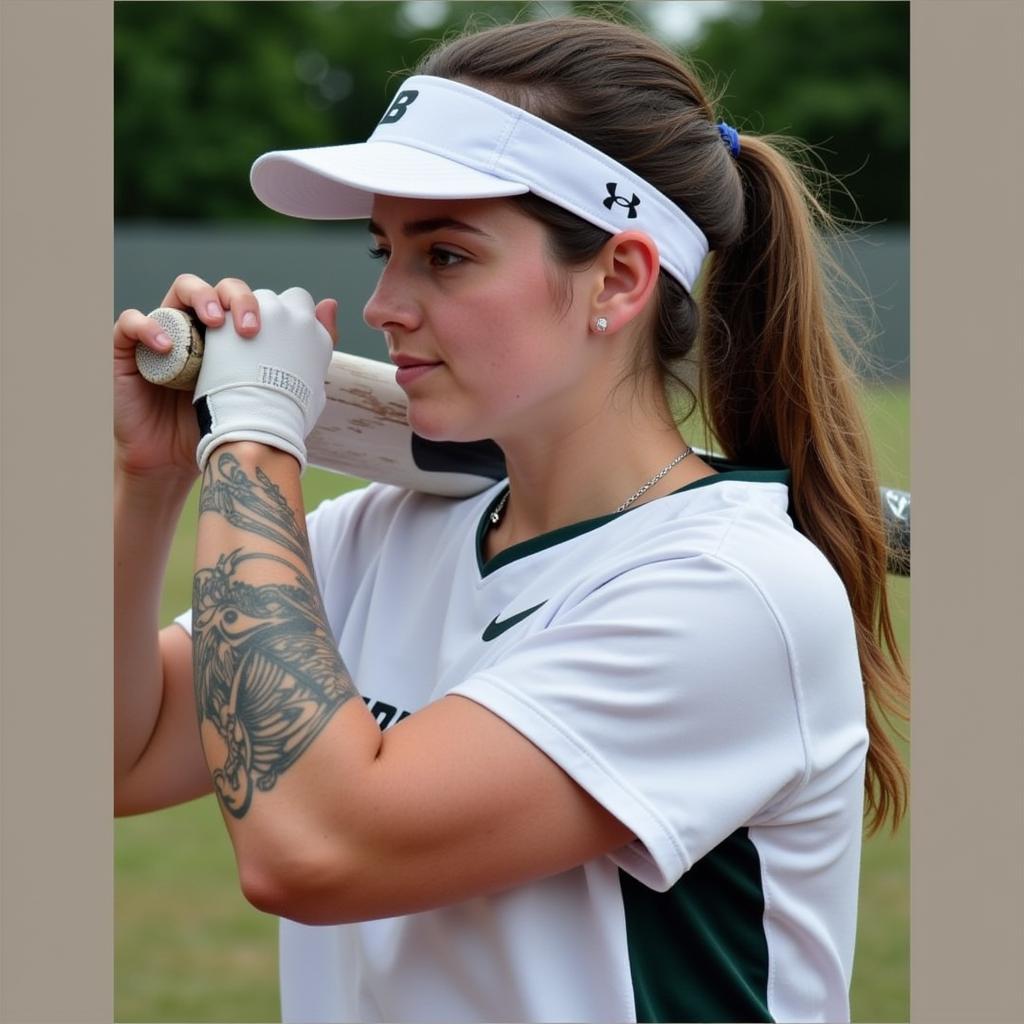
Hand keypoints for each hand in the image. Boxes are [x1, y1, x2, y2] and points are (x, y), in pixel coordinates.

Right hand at [114, 274, 336, 479]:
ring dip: (199, 296)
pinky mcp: (129, 352)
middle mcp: (201, 327)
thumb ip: (302, 351)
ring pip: (178, 291)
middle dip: (237, 297)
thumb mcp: (273, 391)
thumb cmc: (231, 429)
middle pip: (217, 288)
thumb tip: (331, 305)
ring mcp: (166, 334)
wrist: (187, 466)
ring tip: (214, 320)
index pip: (246, 299)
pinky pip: (130, 323)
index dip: (263, 301)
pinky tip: (166, 346)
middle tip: (250, 328)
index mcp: (231, 335)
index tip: (280, 328)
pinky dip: (146, 326)